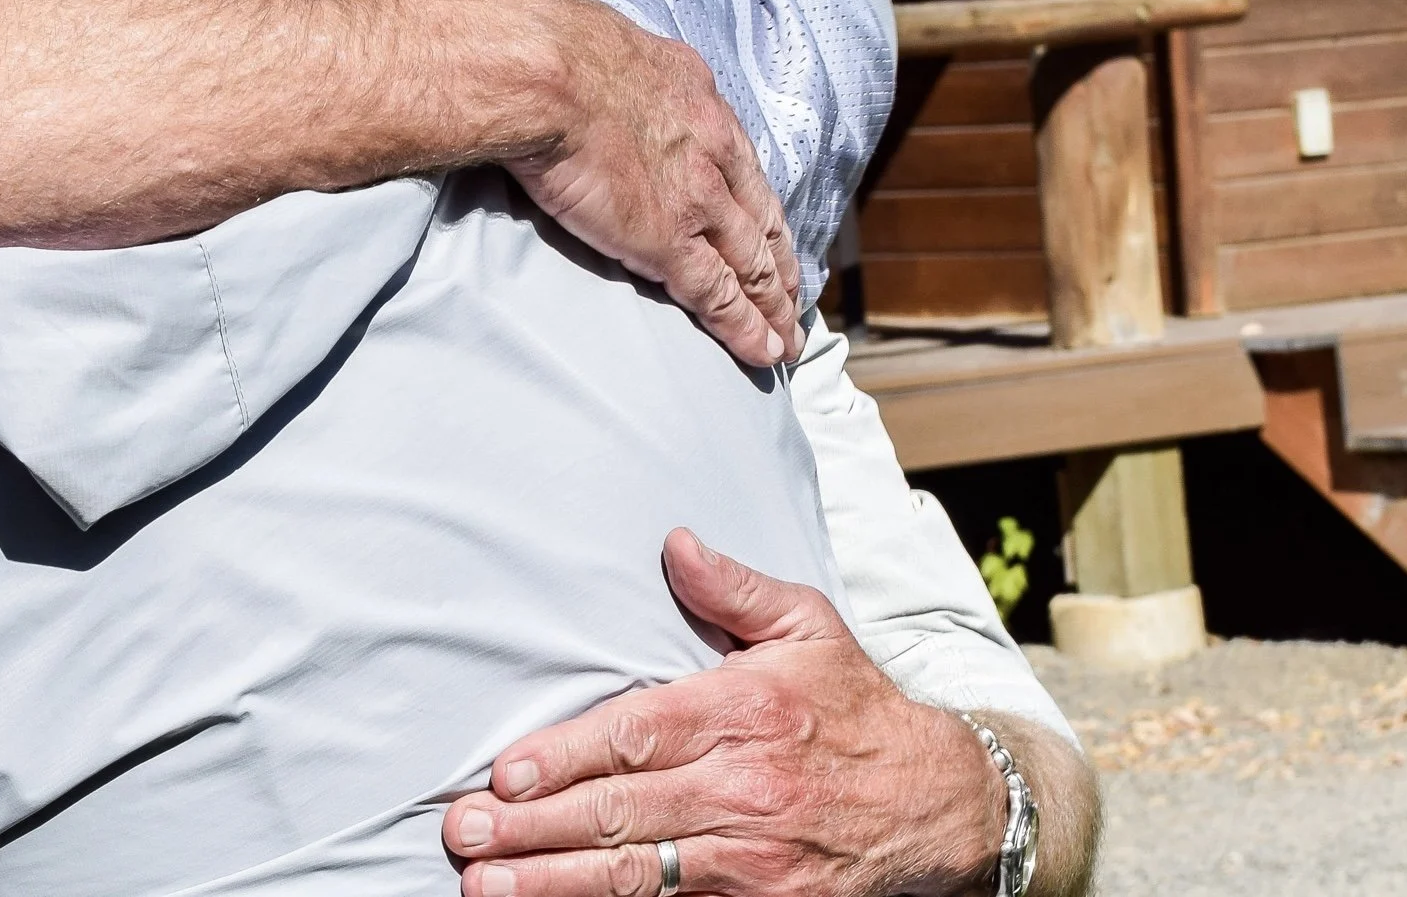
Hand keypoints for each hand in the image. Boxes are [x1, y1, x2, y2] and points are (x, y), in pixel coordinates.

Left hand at [442, 529, 1002, 896]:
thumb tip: (675, 544)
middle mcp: (744, 789)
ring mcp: (753, 859)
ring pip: (637, 875)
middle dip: (533, 827)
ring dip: (554, 883)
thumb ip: (734, 589)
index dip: (565, 758)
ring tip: (488, 885)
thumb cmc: (855, 708)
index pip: (636, 735)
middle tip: (466, 833)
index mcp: (744, 712)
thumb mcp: (807, 627)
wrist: (940, 802)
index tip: (504, 774)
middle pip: (621, 812)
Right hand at [505, 0, 800, 366]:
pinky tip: (764, 354)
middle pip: (756, 208)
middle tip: (793, 285)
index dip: (744, 183)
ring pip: (750, 259)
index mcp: (683, 83)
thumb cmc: (534, 28)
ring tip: (785, 335)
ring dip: (771, 300)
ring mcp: (694, 196)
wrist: (533, 66)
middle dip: (777, 251)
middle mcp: (706, 142)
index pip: (729, 146)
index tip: (756, 207)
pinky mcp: (669, 241)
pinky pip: (719, 294)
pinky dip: (746, 327)